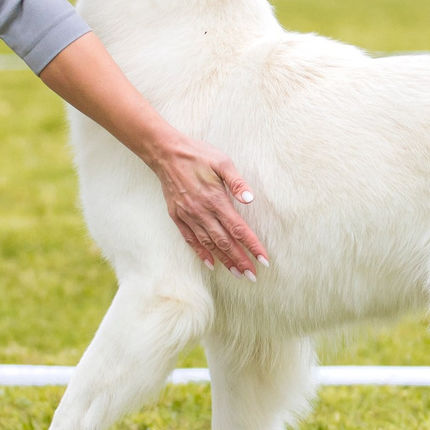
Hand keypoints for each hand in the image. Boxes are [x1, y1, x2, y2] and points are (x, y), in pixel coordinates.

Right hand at [147, 131, 267, 276]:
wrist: (166, 153)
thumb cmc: (198, 155)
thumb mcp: (222, 162)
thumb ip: (237, 182)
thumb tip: (250, 199)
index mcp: (215, 199)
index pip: (238, 229)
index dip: (252, 246)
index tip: (264, 260)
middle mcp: (202, 212)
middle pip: (225, 242)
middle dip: (240, 260)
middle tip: (253, 276)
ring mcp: (188, 216)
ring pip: (209, 244)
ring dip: (224, 260)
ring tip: (237, 273)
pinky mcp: (177, 216)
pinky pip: (190, 239)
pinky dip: (201, 252)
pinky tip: (210, 263)